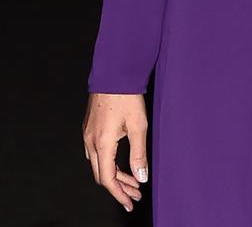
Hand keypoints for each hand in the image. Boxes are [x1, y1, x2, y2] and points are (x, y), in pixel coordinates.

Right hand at [82, 93, 147, 211]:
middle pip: (101, 174)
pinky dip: (108, 162)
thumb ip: (139, 153)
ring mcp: (88, 133)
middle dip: (118, 187)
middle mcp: (90, 141)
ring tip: (132, 180)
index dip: (119, 194)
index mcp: (102, 143)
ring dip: (114, 175)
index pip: (107, 179)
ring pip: (98, 164)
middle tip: (135, 194)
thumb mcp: (138, 125)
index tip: (131, 202)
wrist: (114, 72)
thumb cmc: (127, 95)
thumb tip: (141, 177)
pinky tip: (120, 162)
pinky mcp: (89, 126)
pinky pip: (95, 153)